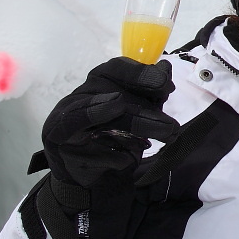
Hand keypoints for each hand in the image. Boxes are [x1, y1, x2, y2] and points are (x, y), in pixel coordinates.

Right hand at [42, 57, 179, 187]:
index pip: (115, 69)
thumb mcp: (137, 107)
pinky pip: (98, 154)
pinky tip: (131, 159)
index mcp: (95, 83)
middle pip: (114, 99)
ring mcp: (69, 128)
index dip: (141, 75)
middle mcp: (77, 100)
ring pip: (105, 125)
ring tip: (164, 135)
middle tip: (170, 126)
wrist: (90, 170)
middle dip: (145, 112)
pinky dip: (118, 156)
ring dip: (138, 130)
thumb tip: (165, 68)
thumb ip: (150, 90)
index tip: (165, 84)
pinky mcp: (68, 154)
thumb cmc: (115, 131)